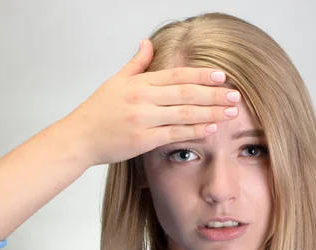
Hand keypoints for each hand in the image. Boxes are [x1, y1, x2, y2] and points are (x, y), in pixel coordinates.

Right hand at [64, 38, 240, 165]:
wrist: (79, 138)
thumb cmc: (97, 111)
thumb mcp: (115, 81)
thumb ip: (136, 64)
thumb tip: (147, 42)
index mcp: (139, 83)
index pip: (177, 75)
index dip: (201, 75)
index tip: (221, 76)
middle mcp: (142, 99)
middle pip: (186, 93)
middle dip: (214, 94)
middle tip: (235, 95)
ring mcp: (142, 120)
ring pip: (184, 114)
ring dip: (211, 112)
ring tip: (230, 112)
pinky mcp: (142, 141)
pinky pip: (174, 134)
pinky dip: (194, 131)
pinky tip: (211, 128)